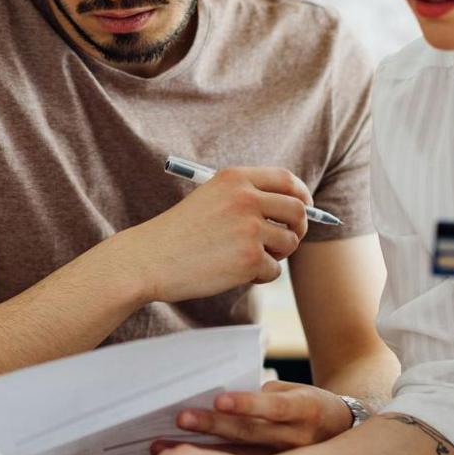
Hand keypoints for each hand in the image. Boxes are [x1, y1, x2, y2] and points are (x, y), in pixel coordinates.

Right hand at [117, 167, 315, 303]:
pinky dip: (260, 275)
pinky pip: (274, 269)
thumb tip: (295, 208)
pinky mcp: (249, 258)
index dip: (302, 195)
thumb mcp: (210, 198)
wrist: (149, 259)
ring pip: (289, 242)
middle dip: (298, 228)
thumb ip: (247, 196)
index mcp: (235, 178)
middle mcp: (246, 198)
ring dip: (276, 255)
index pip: (287, 180)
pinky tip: (234, 272)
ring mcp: (250, 229)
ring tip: (246, 258)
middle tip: (285, 240)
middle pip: (298, 211)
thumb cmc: (177, 233)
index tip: (304, 207)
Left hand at [174, 381, 354, 449]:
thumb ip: (264, 396)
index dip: (248, 404)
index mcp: (304, 408)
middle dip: (214, 426)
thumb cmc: (308, 405)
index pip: (275, 407)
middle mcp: (296, 438)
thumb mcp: (295, 393)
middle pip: (251, 432)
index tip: (219, 400)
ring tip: (167, 447)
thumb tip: (221, 399)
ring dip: (202, 450)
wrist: (341, 433)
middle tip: (181, 419)